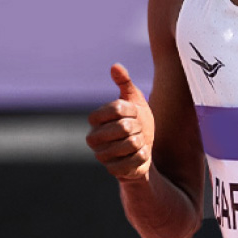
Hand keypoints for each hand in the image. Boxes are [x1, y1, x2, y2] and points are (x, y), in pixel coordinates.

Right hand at [86, 63, 155, 180]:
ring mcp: (101, 156)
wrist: (144, 149)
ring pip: (133, 143)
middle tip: (137, 130)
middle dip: (139, 127)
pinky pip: (137, 160)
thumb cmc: (137, 121)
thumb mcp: (134, 100)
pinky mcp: (113, 171)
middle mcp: (93, 138)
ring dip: (142, 142)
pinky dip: (144, 156)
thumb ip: (124, 84)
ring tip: (137, 142)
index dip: (132, 110)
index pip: (117, 108)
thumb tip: (115, 66)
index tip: (133, 113)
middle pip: (125, 127)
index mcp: (95, 119)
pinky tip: (139, 155)